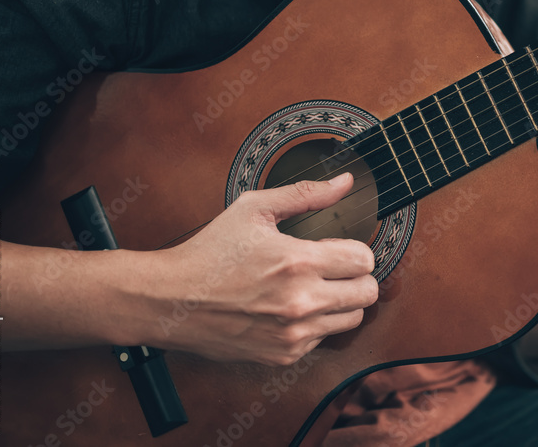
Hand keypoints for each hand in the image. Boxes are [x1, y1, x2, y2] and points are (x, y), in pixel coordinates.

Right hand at [141, 174, 377, 365]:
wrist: (170, 300)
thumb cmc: (210, 251)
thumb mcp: (254, 209)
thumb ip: (305, 194)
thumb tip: (345, 182)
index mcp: (297, 263)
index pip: (364, 260)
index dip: (355, 249)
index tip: (337, 247)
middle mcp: (300, 303)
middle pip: (367, 293)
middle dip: (356, 276)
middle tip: (334, 268)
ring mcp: (293, 334)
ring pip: (353, 320)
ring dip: (342, 302)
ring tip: (314, 287)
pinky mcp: (284, 355)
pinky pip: (324, 338)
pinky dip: (317, 323)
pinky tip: (292, 307)